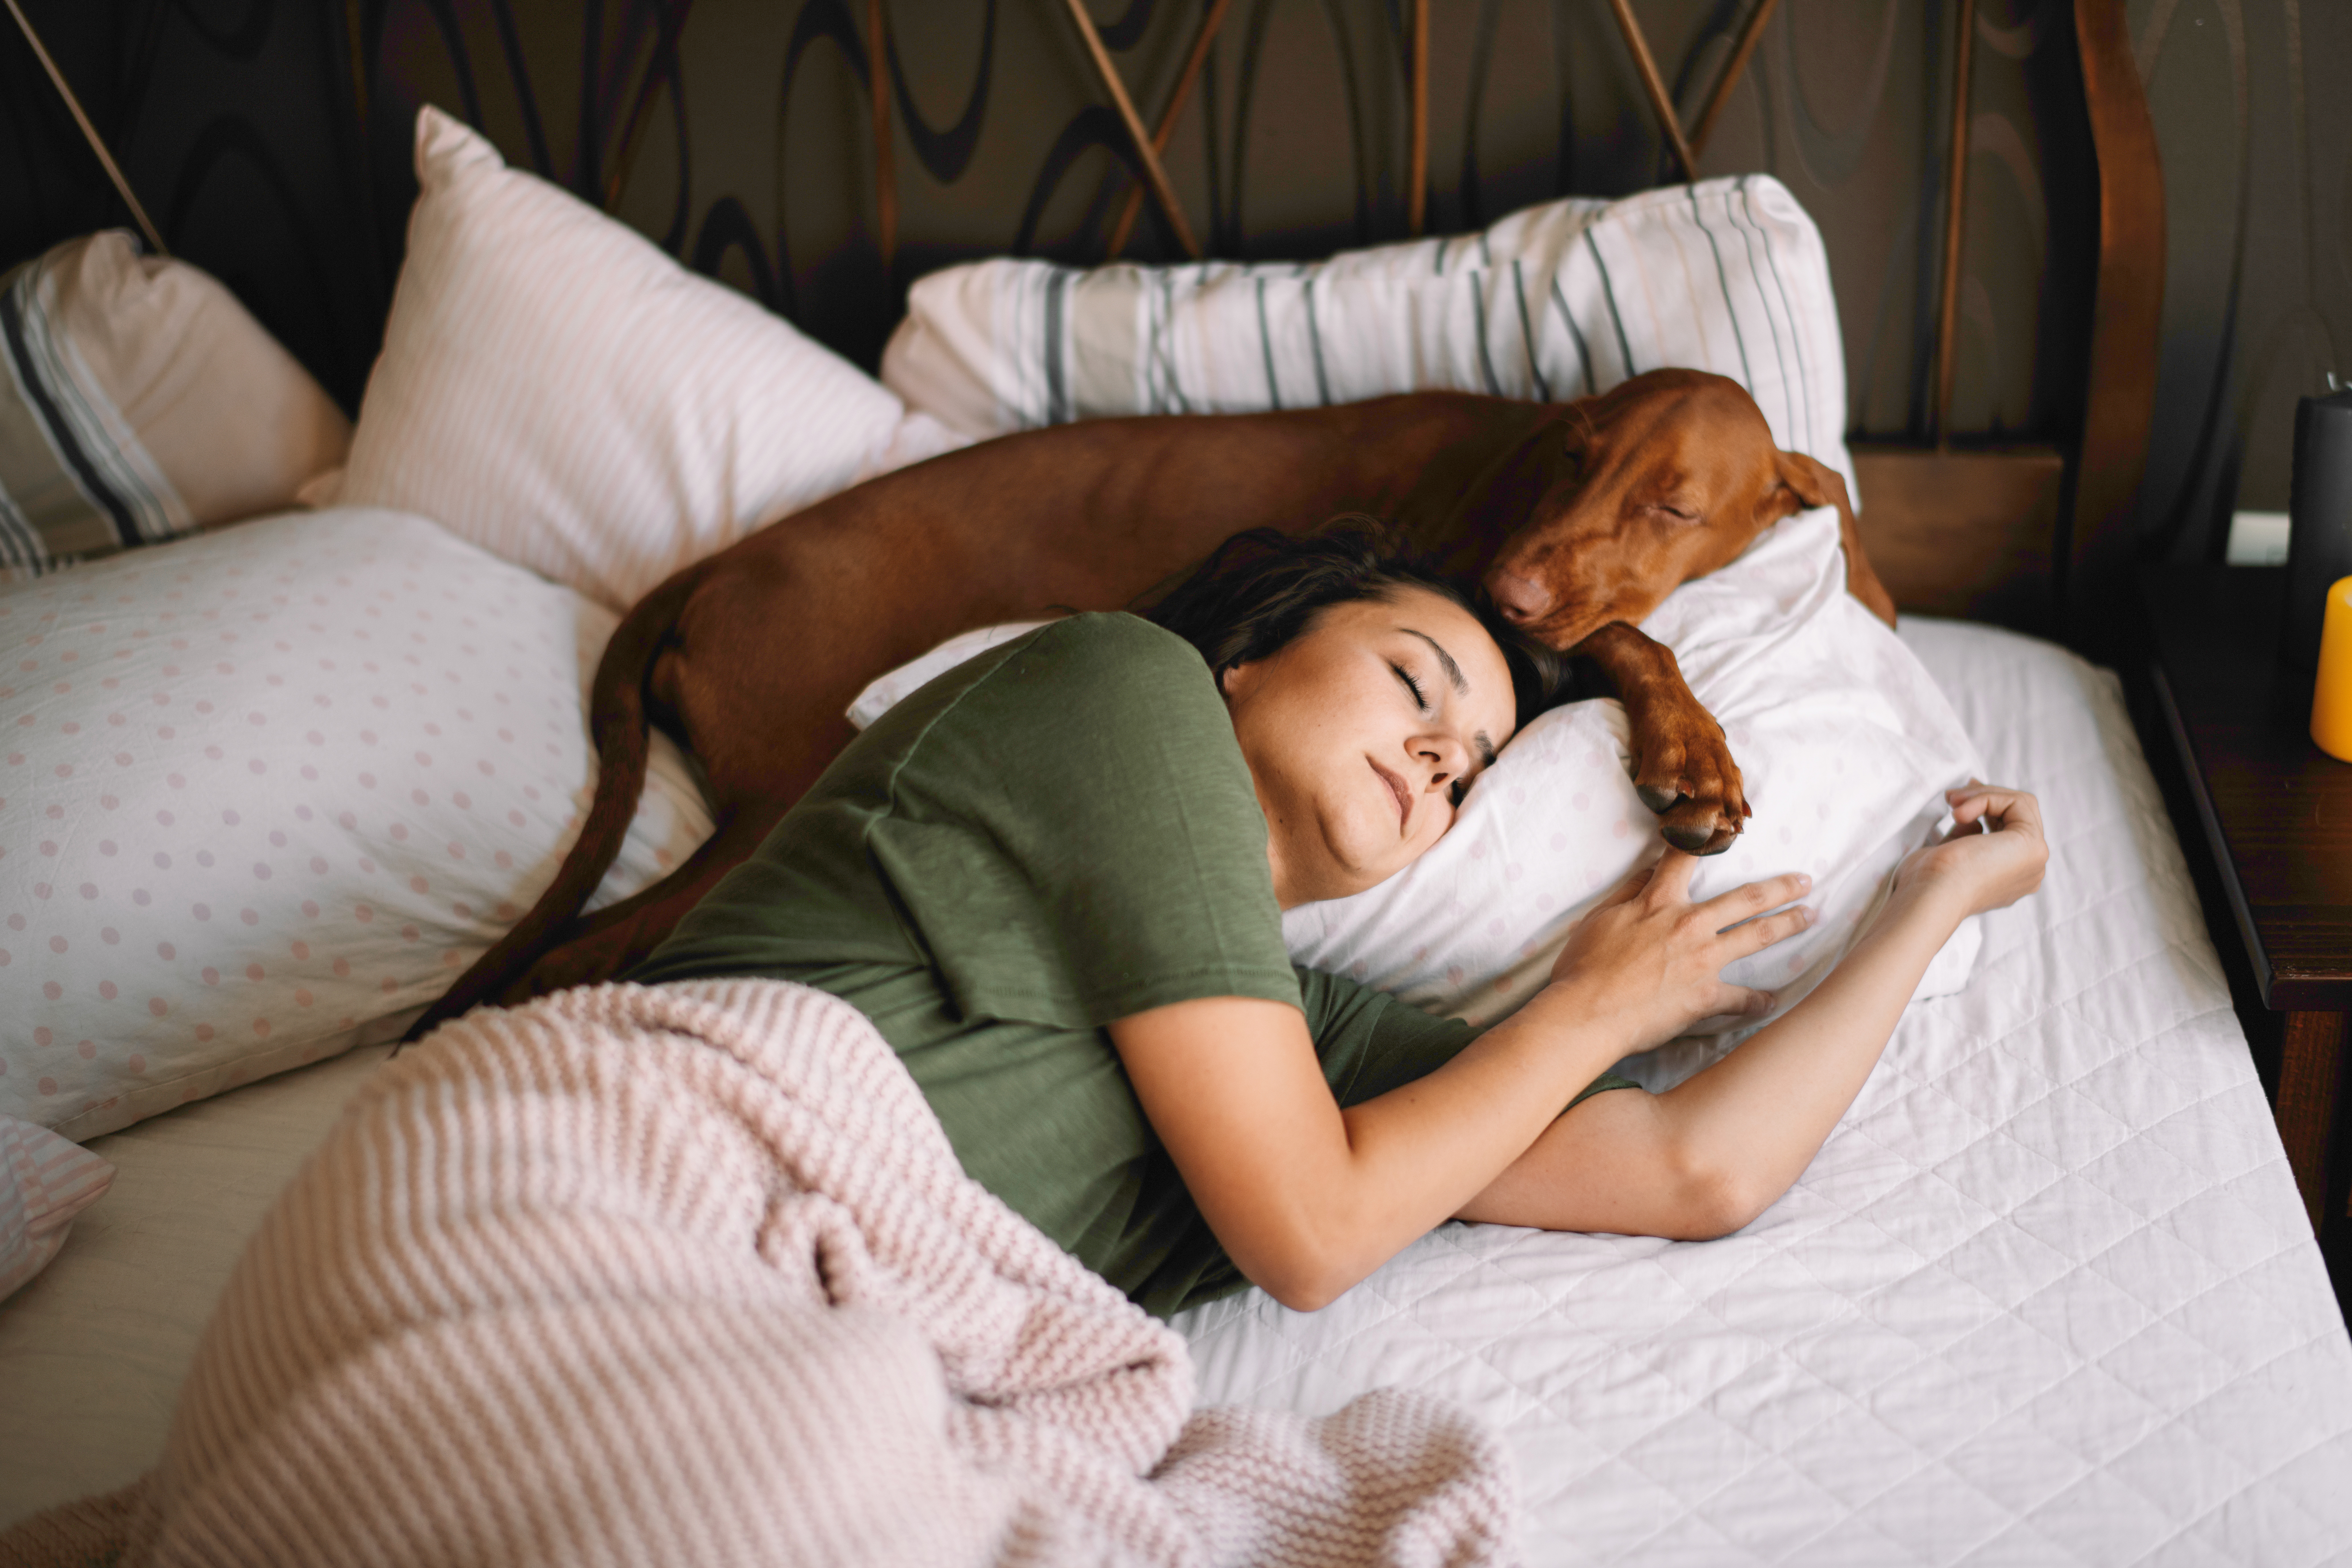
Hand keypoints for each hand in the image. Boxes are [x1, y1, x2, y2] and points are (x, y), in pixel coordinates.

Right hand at [1546, 851, 1813, 1050]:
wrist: (1587, 1013)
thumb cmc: (1584, 967)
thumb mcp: (1599, 919)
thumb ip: (1627, 893)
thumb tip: (1647, 872)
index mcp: (1659, 902)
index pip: (1684, 859)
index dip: (1704, 840)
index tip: (1727, 826)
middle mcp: (1690, 925)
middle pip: (1746, 898)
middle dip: (1780, 887)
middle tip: (1806, 881)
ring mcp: (1703, 961)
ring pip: (1757, 936)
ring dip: (1788, 924)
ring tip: (1810, 916)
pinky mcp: (1706, 997)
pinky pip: (1742, 999)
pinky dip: (1759, 1001)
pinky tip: (1773, 1001)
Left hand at [1891, 783, 2047, 916]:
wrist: (1931, 895)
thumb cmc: (1929, 880)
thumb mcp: (1951, 851)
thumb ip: (1968, 835)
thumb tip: (1973, 818)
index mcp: (2011, 876)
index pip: (2011, 828)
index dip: (1988, 805)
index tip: (1958, 796)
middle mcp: (2029, 870)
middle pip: (2019, 814)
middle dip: (1984, 796)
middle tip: (1952, 796)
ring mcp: (2035, 859)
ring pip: (2020, 805)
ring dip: (1981, 795)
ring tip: (1951, 802)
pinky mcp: (2032, 846)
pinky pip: (2016, 803)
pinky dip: (1984, 798)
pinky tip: (1958, 813)